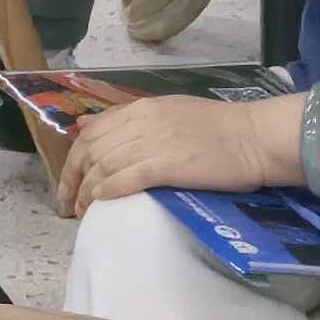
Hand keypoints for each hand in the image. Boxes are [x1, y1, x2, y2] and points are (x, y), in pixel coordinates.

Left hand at [53, 86, 290, 218]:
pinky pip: (125, 178)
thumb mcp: (169, 112)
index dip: (74, 158)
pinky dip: (107, 191)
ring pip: (104, 166)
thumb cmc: (218, 128)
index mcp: (143, 108)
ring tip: (82, 212)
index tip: (68, 181)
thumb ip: (132, 120)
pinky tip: (100, 203)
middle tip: (67, 203)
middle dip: (72, 178)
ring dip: (87, 192)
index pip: (93, 130)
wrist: (252, 137)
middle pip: (92, 149)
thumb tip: (91, 128)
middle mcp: (143, 121)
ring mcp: (154, 142)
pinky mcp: (167, 165)